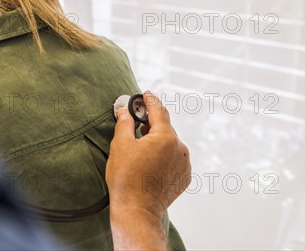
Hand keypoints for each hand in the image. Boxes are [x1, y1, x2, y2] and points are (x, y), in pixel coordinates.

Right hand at [106, 91, 190, 249]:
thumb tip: (125, 111)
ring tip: (140, 147)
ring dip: (157, 141)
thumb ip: (124, 123)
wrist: (137, 210)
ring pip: (170, 144)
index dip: (150, 101)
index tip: (145, 95)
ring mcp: (184, 164)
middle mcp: (180, 148)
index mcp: (166, 137)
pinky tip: (149, 162)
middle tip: (136, 121)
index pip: (158, 110)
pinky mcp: (184, 177)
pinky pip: (174, 159)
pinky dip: (163, 156)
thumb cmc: (126, 178)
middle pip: (165, 128)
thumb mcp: (120, 145)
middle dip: (151, 123)